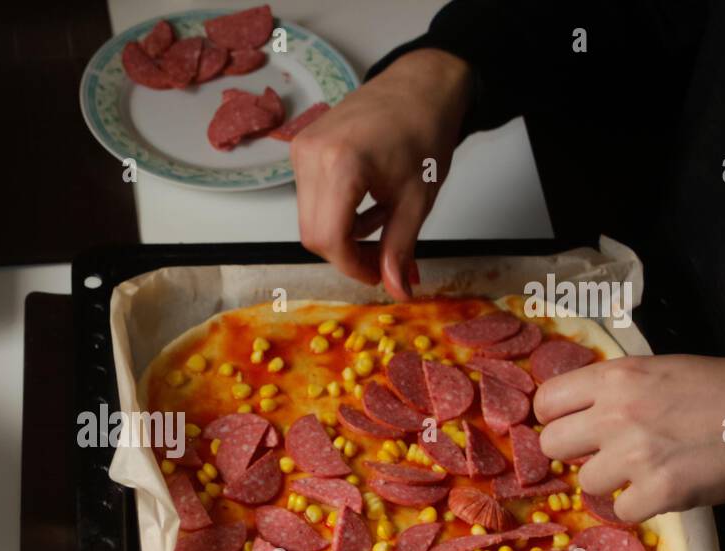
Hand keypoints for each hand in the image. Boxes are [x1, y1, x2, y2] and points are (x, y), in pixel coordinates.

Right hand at [291, 48, 470, 299]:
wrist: (419, 86)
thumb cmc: (424, 131)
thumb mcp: (417, 198)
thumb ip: (400, 249)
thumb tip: (396, 291)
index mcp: (341, 164)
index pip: (330, 239)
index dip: (353, 266)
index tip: (377, 275)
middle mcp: (312, 155)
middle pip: (314, 234)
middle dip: (347, 254)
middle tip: (381, 257)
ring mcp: (301, 149)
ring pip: (310, 219)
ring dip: (343, 233)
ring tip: (380, 219)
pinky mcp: (301, 148)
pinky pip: (310, 198)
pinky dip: (337, 211)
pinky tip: (365, 201)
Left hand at [534, 355, 724, 521]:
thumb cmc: (719, 389)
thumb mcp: (656, 370)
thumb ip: (612, 389)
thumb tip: (573, 412)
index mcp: (614, 378)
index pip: (545, 402)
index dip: (555, 419)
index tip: (572, 427)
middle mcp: (616, 413)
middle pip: (551, 445)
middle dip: (573, 453)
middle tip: (603, 454)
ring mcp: (636, 454)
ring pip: (585, 482)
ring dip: (610, 482)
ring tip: (642, 470)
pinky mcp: (659, 490)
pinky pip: (620, 511)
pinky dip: (639, 506)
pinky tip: (661, 490)